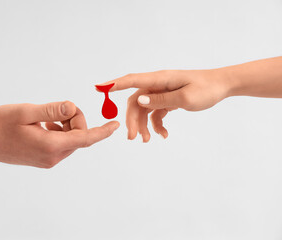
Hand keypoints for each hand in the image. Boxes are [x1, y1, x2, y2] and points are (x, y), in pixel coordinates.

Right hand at [0, 101, 118, 167]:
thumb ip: (52, 110)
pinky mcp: (44, 159)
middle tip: (56, 109)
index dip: (102, 131)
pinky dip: (59, 131)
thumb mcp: (26, 112)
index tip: (115, 125)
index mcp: (50, 146)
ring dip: (65, 125)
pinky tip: (43, 126)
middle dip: (74, 120)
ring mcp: (48, 160)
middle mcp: (53, 157)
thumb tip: (72, 107)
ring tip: (44, 119)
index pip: (85, 138)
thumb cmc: (0, 124)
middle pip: (78, 136)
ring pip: (70, 139)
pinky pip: (61, 143)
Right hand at [97, 69, 228, 141]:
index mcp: (160, 79)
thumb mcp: (185, 98)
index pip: (132, 81)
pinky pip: (155, 113)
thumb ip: (161, 100)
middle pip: (136, 102)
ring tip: (146, 140)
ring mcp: (161, 93)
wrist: (222, 87)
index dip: (114, 84)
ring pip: (144, 110)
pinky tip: (163, 135)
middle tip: (132, 138)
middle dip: (132, 120)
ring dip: (143, 126)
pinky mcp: (166, 100)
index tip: (99, 88)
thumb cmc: (206, 89)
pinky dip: (156, 125)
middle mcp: (157, 85)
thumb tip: (139, 101)